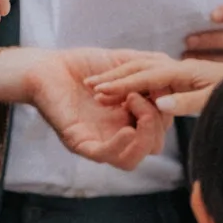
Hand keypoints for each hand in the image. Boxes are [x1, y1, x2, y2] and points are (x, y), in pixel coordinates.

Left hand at [0, 48, 171, 169]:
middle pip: (152, 145)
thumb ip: (150, 70)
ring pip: (134, 159)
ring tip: (133, 103)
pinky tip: (127, 127)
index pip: (161, 127)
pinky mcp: (82, 143)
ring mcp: (100, 141)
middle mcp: (117, 134)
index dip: (165, 108)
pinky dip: (123, 145)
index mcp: (129, 118)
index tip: (154, 84)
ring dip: (144, 133)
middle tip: (139, 93)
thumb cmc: (83, 65)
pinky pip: (109, 158)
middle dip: (156, 118)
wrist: (47, 66)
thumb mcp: (124, 63)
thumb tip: (176, 78)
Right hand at [85, 54, 222, 117]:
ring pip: (143, 66)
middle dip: (114, 77)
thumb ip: (187, 102)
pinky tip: (125, 83)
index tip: (100, 92)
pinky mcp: (184, 72)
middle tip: (91, 86)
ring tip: (100, 85)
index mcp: (183, 72)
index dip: (122, 85)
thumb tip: (159, 105)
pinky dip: (134, 75)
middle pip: (139, 68)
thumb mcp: (214, 100)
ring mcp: (181, 67)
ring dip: (121, 75)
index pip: (145, 78)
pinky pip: (152, 69)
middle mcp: (180, 66)